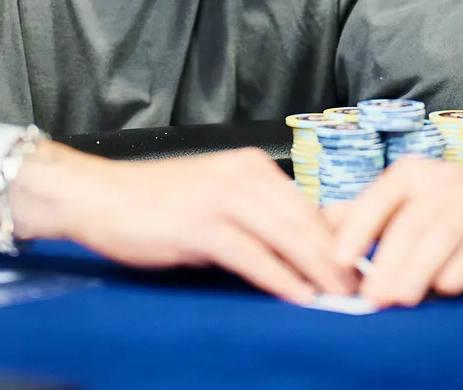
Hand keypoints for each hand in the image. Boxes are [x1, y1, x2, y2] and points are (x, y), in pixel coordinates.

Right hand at [11, 144, 354, 303]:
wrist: (97, 196)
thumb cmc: (154, 203)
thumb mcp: (214, 199)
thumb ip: (256, 215)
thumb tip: (305, 247)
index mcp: (250, 166)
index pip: (308, 204)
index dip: (339, 238)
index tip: (363, 266)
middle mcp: (241, 174)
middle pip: (306, 220)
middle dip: (339, 257)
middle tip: (365, 287)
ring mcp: (221, 197)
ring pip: (286, 236)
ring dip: (319, 270)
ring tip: (343, 296)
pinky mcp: (199, 223)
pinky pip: (252, 255)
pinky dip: (281, 277)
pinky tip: (300, 295)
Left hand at [328, 157, 462, 307]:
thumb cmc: (452, 201)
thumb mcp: (408, 198)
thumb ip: (363, 214)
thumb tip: (311, 230)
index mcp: (410, 174)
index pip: (377, 198)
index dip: (357, 228)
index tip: (338, 260)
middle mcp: (442, 180)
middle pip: (409, 223)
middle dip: (387, 261)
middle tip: (371, 296)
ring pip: (442, 234)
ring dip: (419, 268)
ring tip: (401, 298)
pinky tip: (447, 288)